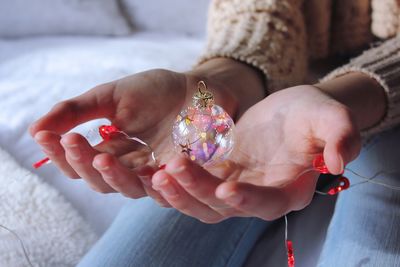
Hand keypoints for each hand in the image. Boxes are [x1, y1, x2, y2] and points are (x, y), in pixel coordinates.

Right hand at [30, 58, 264, 203]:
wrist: (200, 88)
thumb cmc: (156, 91)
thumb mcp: (111, 95)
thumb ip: (78, 111)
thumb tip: (36, 131)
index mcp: (112, 150)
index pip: (81, 163)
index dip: (62, 153)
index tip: (47, 136)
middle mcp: (132, 168)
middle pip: (102, 181)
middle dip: (83, 163)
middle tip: (71, 140)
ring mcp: (158, 174)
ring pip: (130, 189)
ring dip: (114, 175)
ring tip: (101, 157)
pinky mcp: (185, 176)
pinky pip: (170, 188)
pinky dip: (160, 183)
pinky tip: (152, 170)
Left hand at [152, 85, 361, 222]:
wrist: (291, 109)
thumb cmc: (314, 113)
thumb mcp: (331, 116)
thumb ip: (341, 136)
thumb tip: (339, 161)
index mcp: (288, 189)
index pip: (268, 204)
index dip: (248, 201)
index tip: (226, 189)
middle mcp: (258, 195)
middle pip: (224, 207)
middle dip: (198, 192)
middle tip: (173, 170)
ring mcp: (234, 185)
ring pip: (202, 202)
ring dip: (179, 192)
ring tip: (157, 173)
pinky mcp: (216, 172)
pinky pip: (190, 183)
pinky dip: (174, 179)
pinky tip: (154, 166)